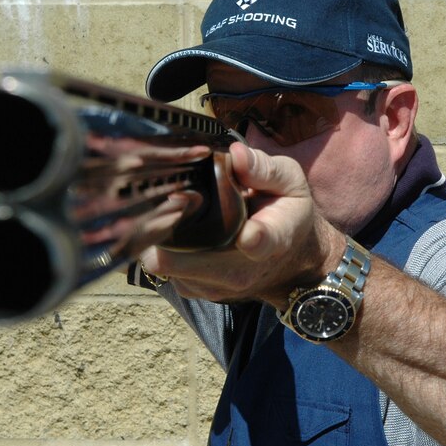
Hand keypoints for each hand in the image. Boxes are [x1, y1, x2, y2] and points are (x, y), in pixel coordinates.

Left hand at [139, 143, 341, 307]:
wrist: (289, 258)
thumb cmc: (285, 212)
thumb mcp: (290, 182)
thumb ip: (266, 169)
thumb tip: (237, 154)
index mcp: (273, 237)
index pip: (261, 241)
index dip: (247, 236)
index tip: (240, 230)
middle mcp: (243, 270)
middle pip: (187, 262)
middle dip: (164, 230)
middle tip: (155, 200)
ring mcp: (217, 285)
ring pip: (167, 266)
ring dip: (160, 240)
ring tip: (165, 213)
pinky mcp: (197, 290)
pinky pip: (166, 272)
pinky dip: (163, 251)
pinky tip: (171, 229)